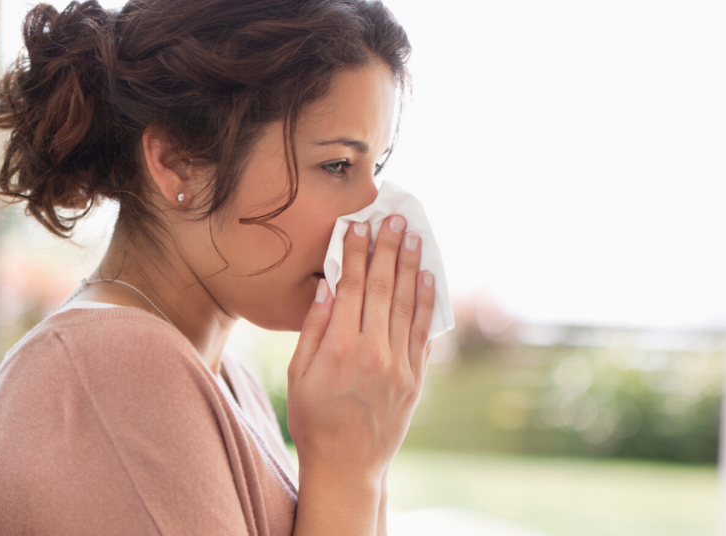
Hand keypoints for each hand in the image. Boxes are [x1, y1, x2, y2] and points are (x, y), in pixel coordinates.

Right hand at [287, 215, 435, 484]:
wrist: (347, 467)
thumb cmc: (313, 420)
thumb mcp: (297, 375)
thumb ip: (313, 329)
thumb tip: (327, 287)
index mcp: (339, 348)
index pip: (351, 286)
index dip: (355, 252)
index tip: (359, 225)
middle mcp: (373, 352)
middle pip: (384, 288)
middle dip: (389, 249)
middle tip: (395, 219)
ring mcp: (399, 366)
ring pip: (409, 305)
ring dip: (412, 268)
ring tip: (415, 238)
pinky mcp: (416, 379)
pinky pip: (424, 333)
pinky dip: (427, 304)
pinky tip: (427, 280)